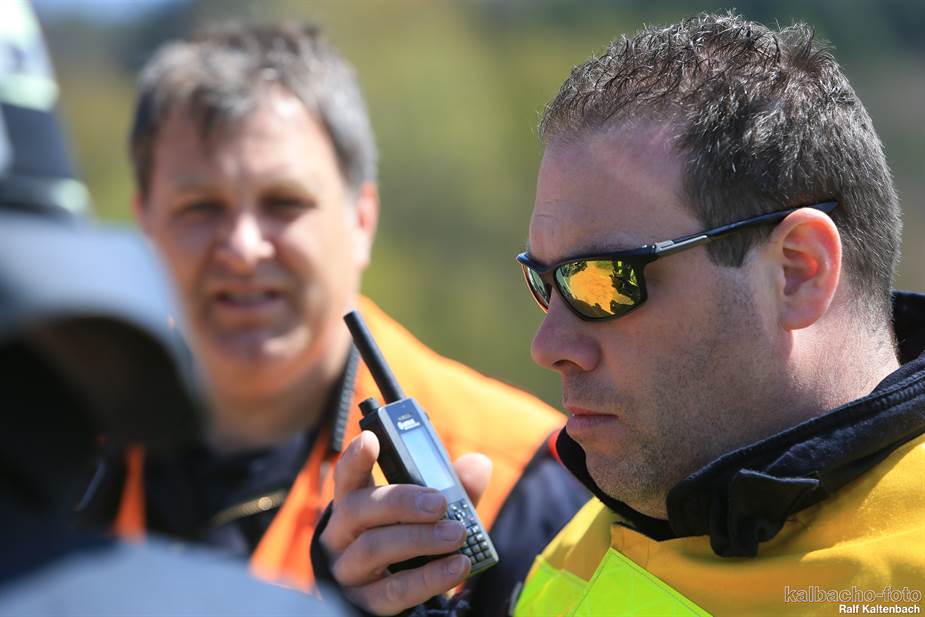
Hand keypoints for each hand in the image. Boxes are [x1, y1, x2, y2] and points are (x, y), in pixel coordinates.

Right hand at [320, 431, 491, 614]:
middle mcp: (341, 534)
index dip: (356, 458)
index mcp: (354, 503)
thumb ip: (454, 490)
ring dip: (420, 539)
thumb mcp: (432, 514)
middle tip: (440, 503)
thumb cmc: (413, 543)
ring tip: (457, 535)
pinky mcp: (363, 603)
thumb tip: (478, 465)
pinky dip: (429, 577)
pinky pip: (393, 589)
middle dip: (402, 502)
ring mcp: (347, 570)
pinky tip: (458, 566)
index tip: (371, 440)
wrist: (403, 596)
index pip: (347, 476)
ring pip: (374, 548)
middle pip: (359, 508)